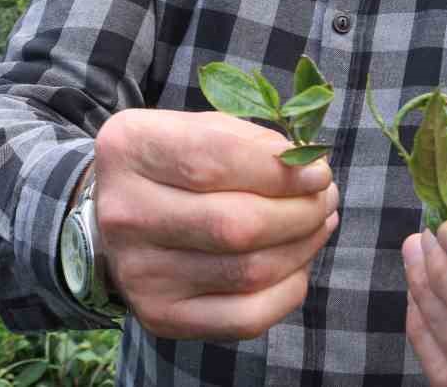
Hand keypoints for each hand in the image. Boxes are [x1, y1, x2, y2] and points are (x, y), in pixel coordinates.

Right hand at [92, 107, 338, 339]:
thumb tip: (311, 170)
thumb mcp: (202, 129)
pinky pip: (247, 317)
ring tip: (319, 222)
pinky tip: (298, 261)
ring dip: (302, 246)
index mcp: (130, 148)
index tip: (319, 171)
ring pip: (249, 270)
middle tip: (325, 198)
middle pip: (236, 224)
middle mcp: (124, 213)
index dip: (278, 168)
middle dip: (300, 212)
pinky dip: (289, 288)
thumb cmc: (176, 164)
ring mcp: (139, 274)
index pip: (214, 159)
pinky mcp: (161, 316)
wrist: (121, 217)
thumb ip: (253, 142)